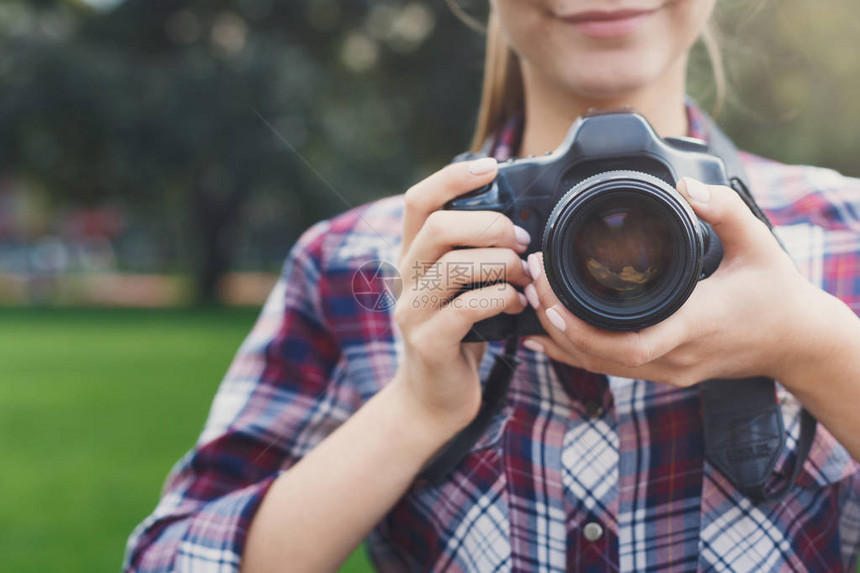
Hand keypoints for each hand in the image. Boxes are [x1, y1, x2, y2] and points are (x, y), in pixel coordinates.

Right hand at [391, 157, 531, 435]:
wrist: (433, 398)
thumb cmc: (459, 335)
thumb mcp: (462, 287)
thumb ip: (476, 255)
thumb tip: (524, 220)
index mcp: (413, 256)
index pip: (420, 200)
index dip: (454, 177)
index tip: (492, 167)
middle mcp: (405, 278)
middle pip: (437, 227)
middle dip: (490, 226)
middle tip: (522, 241)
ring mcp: (412, 311)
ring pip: (454, 266)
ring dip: (502, 264)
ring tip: (525, 276)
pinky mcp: (428, 342)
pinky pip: (467, 308)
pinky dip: (501, 300)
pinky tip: (518, 305)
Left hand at [521, 177, 832, 388]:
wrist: (796, 342)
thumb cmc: (777, 294)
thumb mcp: (759, 244)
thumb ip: (725, 210)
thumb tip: (685, 186)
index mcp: (693, 326)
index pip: (629, 345)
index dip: (581, 329)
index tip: (550, 295)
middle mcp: (675, 357)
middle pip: (599, 358)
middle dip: (556, 324)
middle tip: (532, 281)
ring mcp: (668, 371)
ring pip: (599, 367)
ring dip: (560, 338)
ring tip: (532, 299)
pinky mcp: (664, 372)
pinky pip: (609, 369)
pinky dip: (575, 353)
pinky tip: (546, 337)